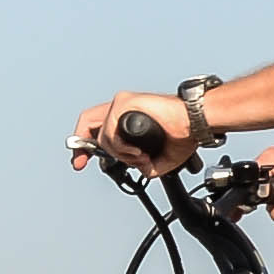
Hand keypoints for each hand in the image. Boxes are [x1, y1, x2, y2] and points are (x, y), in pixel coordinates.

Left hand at [68, 89, 204, 170]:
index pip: (95, 127)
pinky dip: (121, 149)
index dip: (84, 145)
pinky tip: (137, 153)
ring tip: (137, 157)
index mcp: (127, 117)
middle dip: (80, 146)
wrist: (194, 122)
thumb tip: (141, 170)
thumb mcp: (160, 158)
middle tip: (80, 163)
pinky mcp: (125, 103)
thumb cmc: (184, 133)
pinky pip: (110, 133)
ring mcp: (122, 104)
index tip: (80, 162)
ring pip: (101, 136)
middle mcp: (121, 107)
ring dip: (118, 154)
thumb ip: (146, 166)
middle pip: (86, 122)